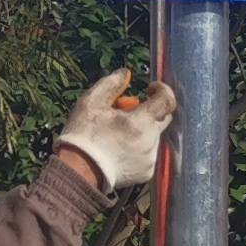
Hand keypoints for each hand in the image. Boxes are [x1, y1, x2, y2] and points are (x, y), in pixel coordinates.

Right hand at [55, 69, 178, 192]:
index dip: (162, 89)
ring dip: (141, 130)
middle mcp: (150, 141)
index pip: (167, 100)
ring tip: (116, 135)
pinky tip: (118, 149)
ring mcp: (150, 158)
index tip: (150, 88)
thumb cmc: (83, 135)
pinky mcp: (146, 172)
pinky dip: (138, 148)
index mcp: (140, 122)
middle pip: (162, 118)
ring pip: (154, 136)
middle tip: (125, 113)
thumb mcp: (91, 103)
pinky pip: (148, 153)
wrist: (78, 171)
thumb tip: (126, 73)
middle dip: (148, 111)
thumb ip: (111, 84)